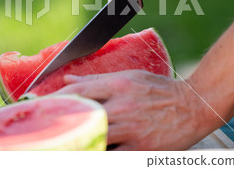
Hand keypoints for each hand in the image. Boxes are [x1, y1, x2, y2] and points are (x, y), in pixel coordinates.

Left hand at [54, 70, 217, 149]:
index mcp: (119, 84)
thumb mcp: (131, 76)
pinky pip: (112, 156)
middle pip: (80, 115)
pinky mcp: (140, 149)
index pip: (78, 90)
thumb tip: (69, 78)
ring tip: (60, 144)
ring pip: (93, 138)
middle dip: (58, 122)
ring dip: (76, 141)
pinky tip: (89, 151)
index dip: (55, 98)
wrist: (194, 106)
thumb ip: (98, 79)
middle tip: (41, 128)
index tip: (39, 104)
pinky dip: (98, 154)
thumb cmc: (161, 90)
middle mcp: (122, 105)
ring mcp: (131, 129)